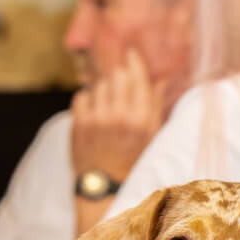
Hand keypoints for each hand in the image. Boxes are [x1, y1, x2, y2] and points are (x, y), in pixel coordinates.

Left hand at [70, 48, 163, 186]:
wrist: (105, 186)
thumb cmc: (133, 160)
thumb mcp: (152, 135)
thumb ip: (155, 104)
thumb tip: (161, 78)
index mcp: (141, 119)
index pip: (137, 77)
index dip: (133, 61)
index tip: (130, 53)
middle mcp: (119, 116)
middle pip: (117, 76)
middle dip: (119, 76)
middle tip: (120, 84)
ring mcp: (96, 119)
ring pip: (99, 85)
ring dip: (104, 89)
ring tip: (108, 103)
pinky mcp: (78, 124)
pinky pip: (81, 95)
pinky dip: (87, 99)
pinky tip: (94, 111)